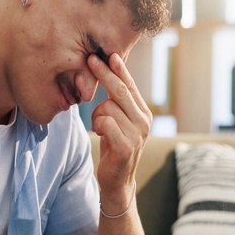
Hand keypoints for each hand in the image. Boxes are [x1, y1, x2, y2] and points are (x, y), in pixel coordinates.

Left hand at [88, 53, 152, 210]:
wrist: (118, 181)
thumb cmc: (114, 147)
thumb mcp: (118, 121)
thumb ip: (118, 103)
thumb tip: (110, 73)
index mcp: (143, 112)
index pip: (130, 85)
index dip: (119, 69)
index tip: (109, 54)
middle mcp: (144, 121)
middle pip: (121, 90)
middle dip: (104, 73)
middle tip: (90, 60)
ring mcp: (137, 134)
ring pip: (107, 108)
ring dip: (96, 116)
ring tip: (100, 128)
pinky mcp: (126, 146)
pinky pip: (105, 123)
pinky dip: (97, 126)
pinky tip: (100, 134)